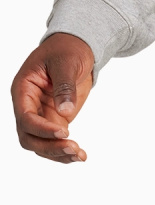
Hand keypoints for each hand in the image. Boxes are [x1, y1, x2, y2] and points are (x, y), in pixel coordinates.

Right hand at [11, 33, 93, 162]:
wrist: (77, 49)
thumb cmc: (67, 50)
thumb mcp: (66, 62)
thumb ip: (64, 86)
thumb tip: (64, 110)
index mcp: (23, 89)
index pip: (25, 117)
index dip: (42, 129)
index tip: (65, 131)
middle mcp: (28, 105)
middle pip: (28, 137)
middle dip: (49, 147)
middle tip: (74, 149)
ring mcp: (40, 115)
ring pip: (40, 145)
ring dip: (58, 154)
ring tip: (80, 155)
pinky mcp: (54, 120)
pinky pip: (54, 142)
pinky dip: (65, 152)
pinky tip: (81, 156)